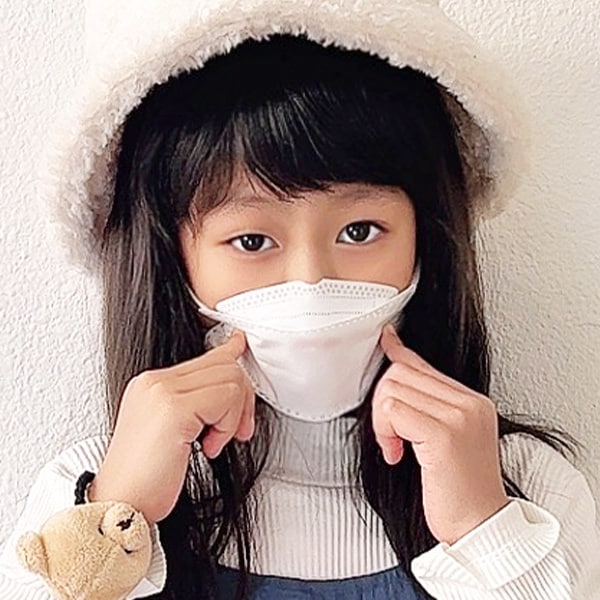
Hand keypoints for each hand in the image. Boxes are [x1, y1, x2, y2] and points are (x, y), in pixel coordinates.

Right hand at [88, 329, 254, 524]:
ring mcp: (162, 391)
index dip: (231, 355)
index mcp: (152, 384)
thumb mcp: (173, 431)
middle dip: (243, 398)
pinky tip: (208, 447)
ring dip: (233, 416)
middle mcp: (154, 382)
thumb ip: (197, 403)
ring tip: (213, 441)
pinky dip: (227, 426)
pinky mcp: (174, 408)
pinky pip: (225, 399)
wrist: (119, 507)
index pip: (205, 357)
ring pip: (230, 379)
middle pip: (224, 365)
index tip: (240, 345)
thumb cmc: (145, 480)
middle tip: (238, 430)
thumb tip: (230, 387)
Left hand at [372, 324, 509, 544]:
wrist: (481, 527)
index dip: (398, 353)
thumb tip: (399, 378)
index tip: (385, 340)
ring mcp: (459, 416)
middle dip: (382, 401)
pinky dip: (385, 431)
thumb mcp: (447, 439)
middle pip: (402, 372)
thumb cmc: (459, 489)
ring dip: (382, 420)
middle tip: (389, 436)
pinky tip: (396, 455)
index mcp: (472, 402)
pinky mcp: (443, 433)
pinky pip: (394, 411)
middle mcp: (469, 403)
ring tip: (395, 447)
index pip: (423, 365)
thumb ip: (427, 407)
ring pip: (393, 388)